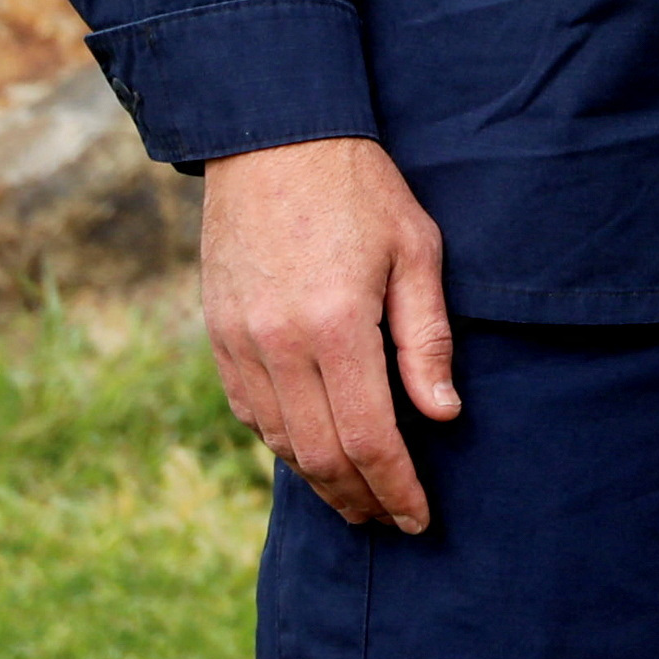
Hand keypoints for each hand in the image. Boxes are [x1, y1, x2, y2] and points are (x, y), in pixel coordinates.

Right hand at [201, 138, 462, 533]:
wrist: (272, 138)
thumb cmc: (359, 188)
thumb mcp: (416, 250)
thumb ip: (426, 338)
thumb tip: (441, 415)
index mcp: (336, 325)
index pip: (369, 439)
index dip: (396, 489)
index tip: (418, 518)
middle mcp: (279, 343)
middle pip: (320, 455)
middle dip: (360, 499)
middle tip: (390, 520)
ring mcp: (240, 340)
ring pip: (279, 440)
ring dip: (320, 479)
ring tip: (356, 497)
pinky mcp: (217, 332)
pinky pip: (248, 410)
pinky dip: (282, 441)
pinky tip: (311, 449)